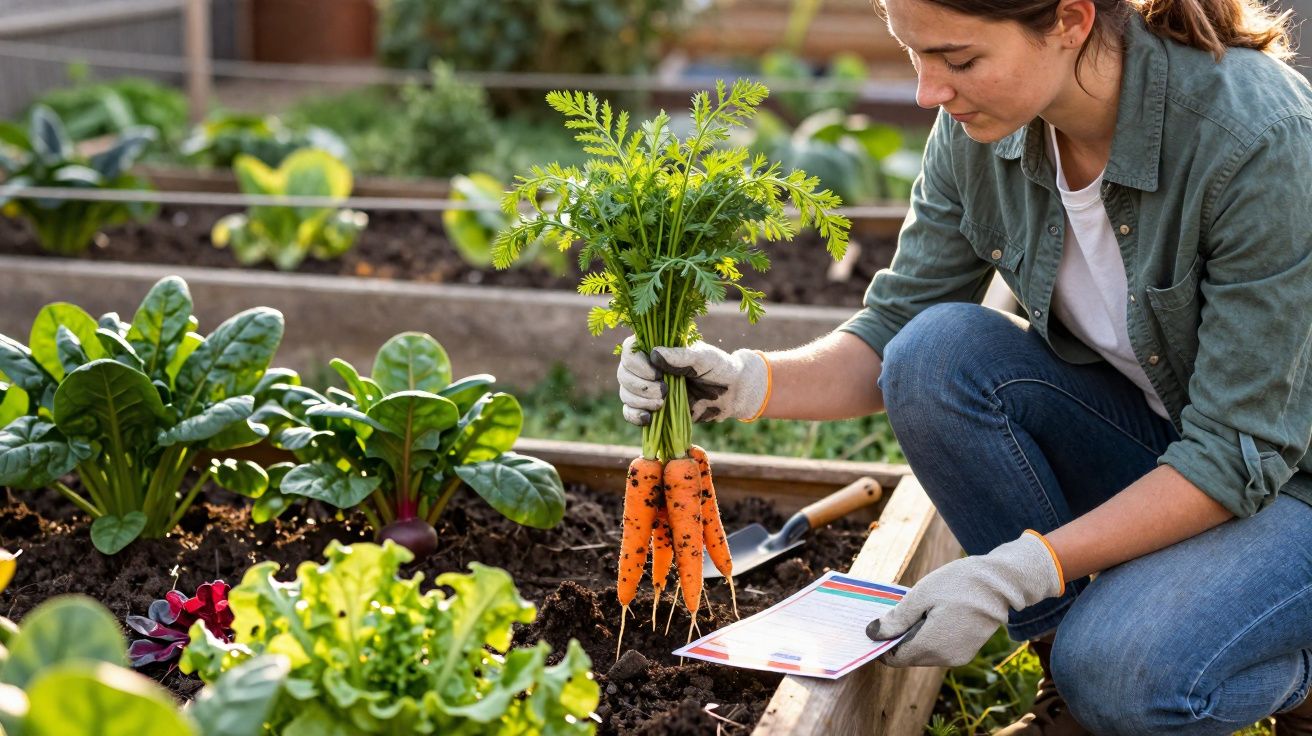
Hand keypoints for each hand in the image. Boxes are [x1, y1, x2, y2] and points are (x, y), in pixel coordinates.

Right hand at [616, 335, 770, 425]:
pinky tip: (648, 419)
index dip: (636, 363)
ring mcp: (647, 388)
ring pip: (625, 393)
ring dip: (639, 400)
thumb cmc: (719, 369)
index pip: (629, 350)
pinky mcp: (652, 408)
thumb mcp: (704, 358)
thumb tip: (655, 354)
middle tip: (664, 390)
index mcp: (657, 347)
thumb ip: (681, 356)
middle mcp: (647, 367)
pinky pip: (630, 412)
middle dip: (639, 385)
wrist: (731, 393)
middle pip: (623, 373)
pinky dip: (634, 416)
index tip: (656, 373)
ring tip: (662, 403)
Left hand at [866, 531, 1063, 666]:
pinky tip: (934, 616)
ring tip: (920, 610)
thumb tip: (872, 634)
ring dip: (915, 637)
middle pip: (908, 657)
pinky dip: (930, 638)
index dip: (882, 644)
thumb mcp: (921, 595)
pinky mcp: (966, 652)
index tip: (877, 625)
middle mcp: (944, 658)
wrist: (1000, 584)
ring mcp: (958, 657)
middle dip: (898, 639)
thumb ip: (896, 618)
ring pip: (923, 654)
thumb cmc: (959, 583)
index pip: (894, 658)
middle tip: (898, 612)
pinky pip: (939, 650)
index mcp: (931, 645)